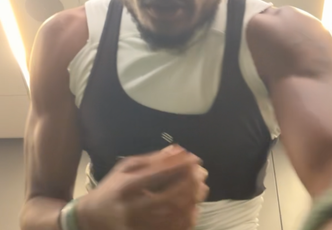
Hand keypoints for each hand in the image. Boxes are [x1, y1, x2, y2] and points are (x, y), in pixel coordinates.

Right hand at [76, 145, 207, 229]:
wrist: (90, 220)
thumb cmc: (111, 188)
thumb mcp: (125, 168)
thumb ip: (152, 159)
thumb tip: (177, 149)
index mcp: (127, 185)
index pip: (159, 173)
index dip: (180, 165)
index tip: (195, 158)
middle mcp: (131, 206)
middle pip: (168, 196)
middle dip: (190, 184)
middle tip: (202, 174)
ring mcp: (136, 225)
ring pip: (171, 216)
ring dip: (191, 202)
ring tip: (202, 189)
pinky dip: (184, 221)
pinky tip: (194, 210)